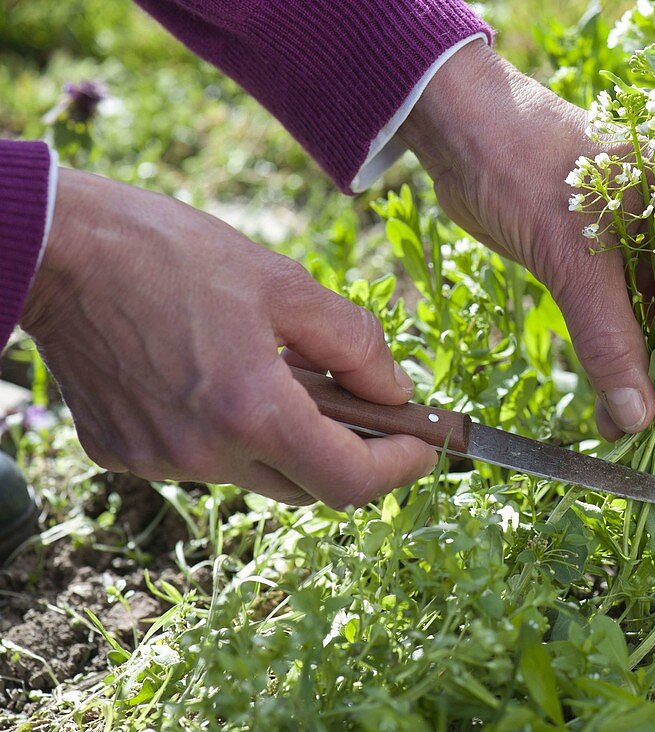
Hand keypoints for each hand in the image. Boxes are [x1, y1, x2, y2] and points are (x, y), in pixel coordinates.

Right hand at [21, 169, 436, 506]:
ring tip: (275, 372)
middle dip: (345, 452)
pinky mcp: (121, 452)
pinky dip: (225, 431)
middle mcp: (204, 454)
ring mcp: (158, 460)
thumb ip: (354, 344)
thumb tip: (395, 392)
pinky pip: (199, 458)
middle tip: (360, 404)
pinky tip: (214, 377)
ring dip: (282, 437)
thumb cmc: (170, 254)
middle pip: (306, 485)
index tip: (423, 446)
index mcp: (252, 412)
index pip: (351, 483)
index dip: (398, 469)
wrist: (55, 249)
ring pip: (253, 472)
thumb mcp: (284, 284)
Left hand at [399, 43, 654, 445]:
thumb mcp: (569, 253)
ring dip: (649, 385)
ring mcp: (649, 249)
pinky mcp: (611, 268)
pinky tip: (609, 402)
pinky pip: (632, 327)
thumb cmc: (520, 165)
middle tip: (644, 438)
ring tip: (619, 430)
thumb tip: (637, 415)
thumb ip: (607, 335)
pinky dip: (623, 367)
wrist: (460, 127)